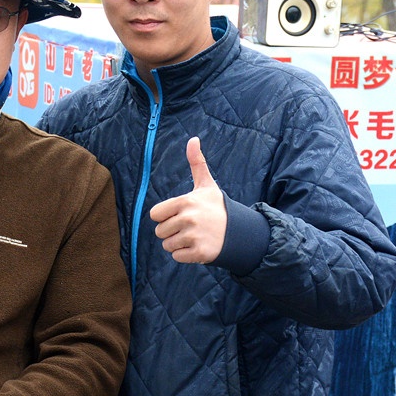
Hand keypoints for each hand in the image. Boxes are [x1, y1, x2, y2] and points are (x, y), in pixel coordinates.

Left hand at [149, 137, 226, 263]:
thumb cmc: (217, 207)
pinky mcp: (199, 253)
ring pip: (167, 245)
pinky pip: (177, 257)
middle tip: (189, 227)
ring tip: (194, 237)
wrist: (239, 231)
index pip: (155, 214)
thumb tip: (193, 138)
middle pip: (159, 231)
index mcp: (185, 201)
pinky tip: (198, 247)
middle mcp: (188, 219)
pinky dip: (185, 255)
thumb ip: (197, 162)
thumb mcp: (206, 184)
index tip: (179, 214)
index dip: (164, 216)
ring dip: (178, 244)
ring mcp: (194, 237)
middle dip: (171, 231)